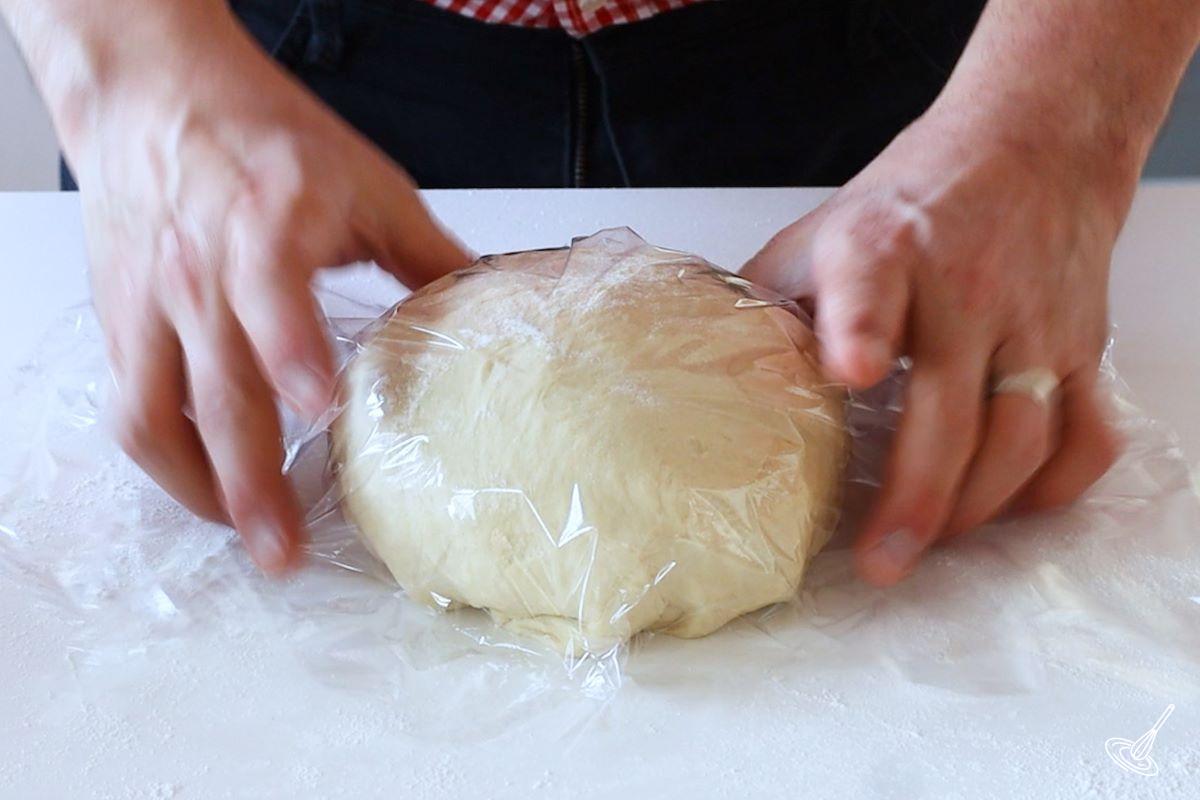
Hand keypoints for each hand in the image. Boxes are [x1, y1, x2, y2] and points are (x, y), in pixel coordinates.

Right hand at [67, 2, 469, 571]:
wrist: (152, 93)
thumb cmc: (260, 131)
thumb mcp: (363, 181)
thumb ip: (426, 251)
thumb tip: (492, 308)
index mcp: (266, 224)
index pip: (270, 292)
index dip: (291, 350)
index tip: (321, 406)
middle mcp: (200, 272)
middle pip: (214, 388)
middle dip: (245, 479)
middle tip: (282, 547)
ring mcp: (152, 302)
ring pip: (152, 414)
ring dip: (196, 487)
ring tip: (243, 534)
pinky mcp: (121, 320)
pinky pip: (129, 403)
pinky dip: (164, 454)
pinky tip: (202, 483)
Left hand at [744, 110, 1132, 586]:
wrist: (1032, 144)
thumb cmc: (909, 203)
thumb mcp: (819, 236)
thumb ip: (768, 304)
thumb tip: (700, 376)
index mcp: (882, 251)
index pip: (870, 289)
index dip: (860, 328)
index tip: (850, 369)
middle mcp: (965, 288)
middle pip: (951, 411)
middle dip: (917, 498)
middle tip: (880, 562)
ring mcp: (1033, 323)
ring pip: (1022, 438)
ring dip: (977, 509)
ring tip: (928, 546)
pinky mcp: (1084, 346)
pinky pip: (1086, 436)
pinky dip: (1054, 488)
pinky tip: (1012, 508)